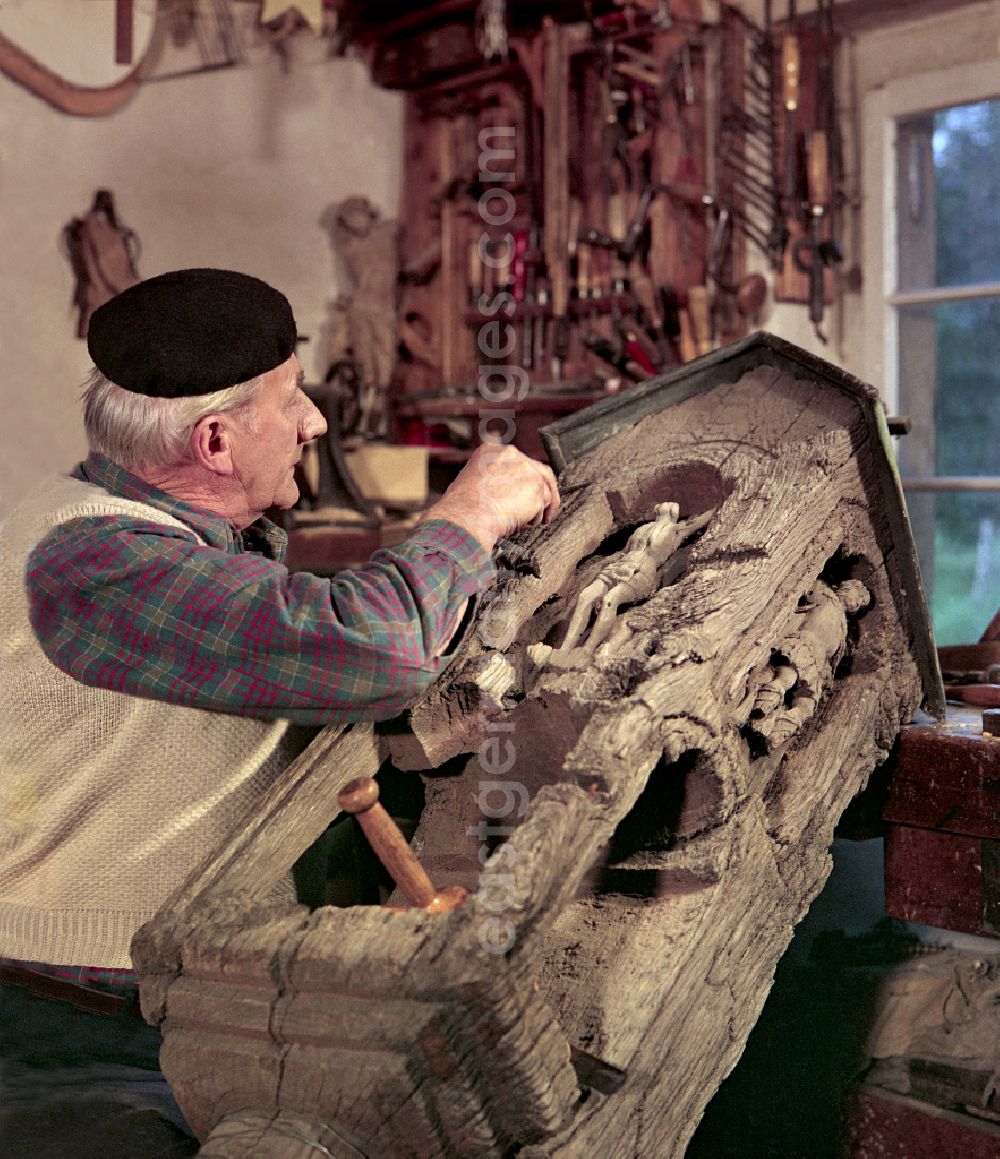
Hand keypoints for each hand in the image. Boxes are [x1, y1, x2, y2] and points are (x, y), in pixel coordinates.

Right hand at [421, 444, 559, 551]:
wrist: (466, 519)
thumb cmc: (461, 509)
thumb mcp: (470, 483)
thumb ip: (490, 480)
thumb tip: (502, 493)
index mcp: (491, 451)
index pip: (517, 461)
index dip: (523, 479)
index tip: (523, 491)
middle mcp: (511, 455)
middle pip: (539, 471)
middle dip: (541, 491)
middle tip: (541, 508)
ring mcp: (526, 470)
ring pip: (544, 489)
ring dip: (539, 507)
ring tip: (529, 521)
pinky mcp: (536, 489)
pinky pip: (544, 506)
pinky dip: (536, 518)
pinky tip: (524, 524)